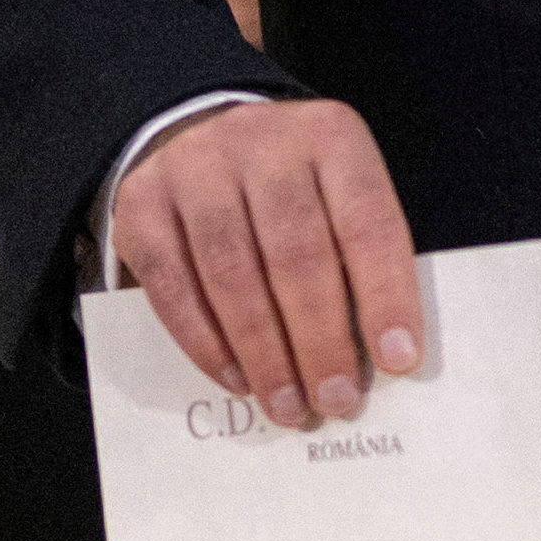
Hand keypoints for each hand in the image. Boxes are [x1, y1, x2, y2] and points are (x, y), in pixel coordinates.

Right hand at [108, 98, 422, 428]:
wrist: (201, 138)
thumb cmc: (293, 190)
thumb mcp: (339, 195)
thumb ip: (359, 259)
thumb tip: (380, 358)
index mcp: (331, 135)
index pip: (367, 221)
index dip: (386, 295)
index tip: (398, 362)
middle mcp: (261, 138)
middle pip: (297, 252)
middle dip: (320, 339)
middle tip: (336, 401)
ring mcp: (194, 166)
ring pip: (233, 274)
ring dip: (265, 353)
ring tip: (287, 405)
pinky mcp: (141, 202)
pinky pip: (174, 286)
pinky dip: (208, 343)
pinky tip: (237, 379)